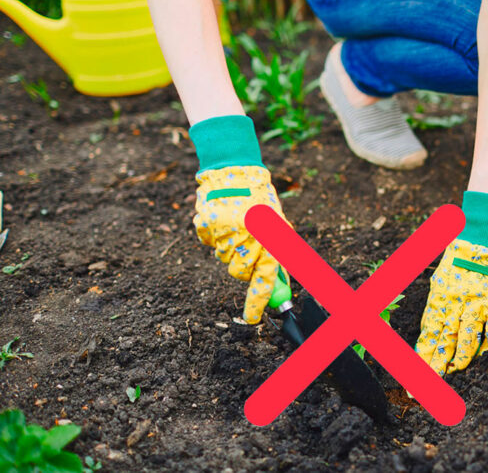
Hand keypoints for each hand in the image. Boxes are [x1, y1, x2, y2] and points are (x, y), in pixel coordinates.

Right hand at [193, 165, 290, 322]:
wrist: (235, 169)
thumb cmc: (260, 199)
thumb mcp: (277, 225)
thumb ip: (278, 254)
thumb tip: (280, 286)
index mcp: (270, 237)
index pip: (265, 278)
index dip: (257, 301)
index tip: (251, 319)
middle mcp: (248, 236)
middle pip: (239, 272)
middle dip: (241, 266)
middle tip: (245, 246)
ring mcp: (225, 231)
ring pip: (223, 258)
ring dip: (229, 248)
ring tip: (236, 224)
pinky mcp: (207, 225)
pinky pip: (208, 243)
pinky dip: (214, 235)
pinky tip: (222, 219)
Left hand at [415, 239, 487, 374]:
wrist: (481, 237)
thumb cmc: (457, 259)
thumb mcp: (439, 282)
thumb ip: (435, 308)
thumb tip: (429, 333)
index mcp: (439, 299)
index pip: (428, 334)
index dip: (423, 356)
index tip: (416, 375)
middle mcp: (456, 304)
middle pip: (445, 340)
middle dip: (436, 365)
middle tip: (430, 383)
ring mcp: (477, 303)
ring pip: (467, 338)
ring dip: (461, 358)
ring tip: (454, 370)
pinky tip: (482, 353)